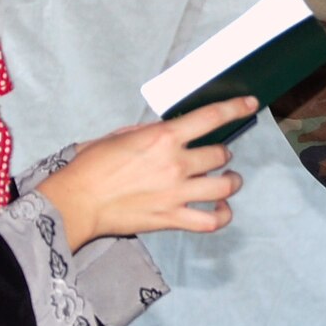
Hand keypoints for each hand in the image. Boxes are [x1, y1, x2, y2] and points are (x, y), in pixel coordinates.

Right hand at [37, 96, 254, 249]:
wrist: (76, 202)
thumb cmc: (91, 167)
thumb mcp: (121, 135)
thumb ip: (151, 132)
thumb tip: (170, 132)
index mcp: (163, 137)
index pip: (211, 118)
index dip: (235, 108)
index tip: (249, 104)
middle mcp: (175, 164)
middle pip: (220, 155)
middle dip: (221, 154)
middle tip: (214, 156)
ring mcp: (176, 193)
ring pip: (224, 186)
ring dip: (230, 181)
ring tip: (227, 180)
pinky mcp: (171, 218)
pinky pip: (210, 221)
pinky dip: (222, 216)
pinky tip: (220, 209)